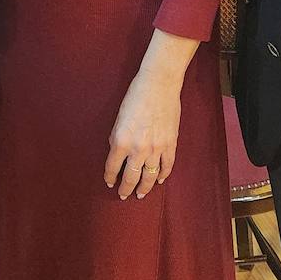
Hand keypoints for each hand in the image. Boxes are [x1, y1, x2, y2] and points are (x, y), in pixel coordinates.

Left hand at [104, 69, 181, 200]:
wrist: (159, 84)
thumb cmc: (136, 96)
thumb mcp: (119, 118)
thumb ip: (117, 137)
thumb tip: (118, 152)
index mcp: (121, 141)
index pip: (112, 167)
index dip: (110, 177)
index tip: (110, 182)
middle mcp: (138, 148)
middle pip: (131, 177)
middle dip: (126, 188)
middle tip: (124, 194)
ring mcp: (156, 148)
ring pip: (149, 176)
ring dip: (144, 187)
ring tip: (141, 194)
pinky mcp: (171, 144)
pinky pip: (167, 166)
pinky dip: (163, 175)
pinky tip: (159, 180)